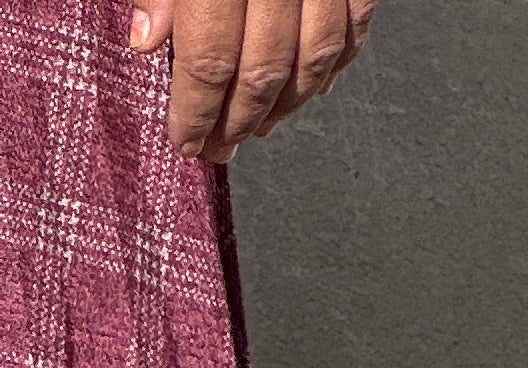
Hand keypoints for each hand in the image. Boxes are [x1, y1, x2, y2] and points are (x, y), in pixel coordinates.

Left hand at [132, 0, 377, 159]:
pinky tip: (313, 89)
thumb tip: (145, 38)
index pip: (208, 58)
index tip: (186, 141)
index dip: (196, 109)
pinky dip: (334, 66)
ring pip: (310, 61)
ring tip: (259, 128)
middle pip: (261, 71)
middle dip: (237, 120)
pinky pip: (353, 29)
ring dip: (284, 105)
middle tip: (220, 149)